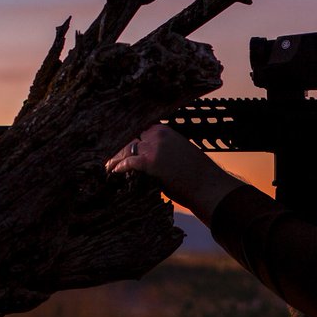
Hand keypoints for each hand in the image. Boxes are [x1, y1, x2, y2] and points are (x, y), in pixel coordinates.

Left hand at [105, 125, 243, 222]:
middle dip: (119, 149)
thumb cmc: (198, 174)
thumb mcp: (181, 153)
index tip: (118, 147)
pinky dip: (119, 168)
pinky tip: (113, 173)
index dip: (127, 140)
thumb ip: (163, 151)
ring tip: (107, 167)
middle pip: (130, 139)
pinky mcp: (150, 162)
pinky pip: (129, 163)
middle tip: (108, 158)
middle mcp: (159, 135)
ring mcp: (154, 147)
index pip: (139, 131)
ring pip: (126, 150)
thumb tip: (146, 159)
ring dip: (115, 159)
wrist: (208, 185)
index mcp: (166, 131)